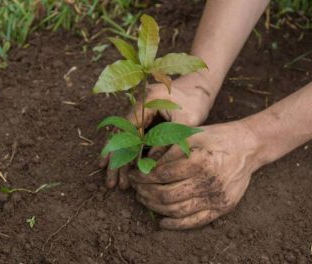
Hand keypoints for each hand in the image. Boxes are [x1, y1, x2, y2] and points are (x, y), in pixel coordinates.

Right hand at [100, 72, 217, 188]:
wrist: (199, 89)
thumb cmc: (194, 104)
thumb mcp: (186, 123)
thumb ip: (169, 141)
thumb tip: (150, 165)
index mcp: (146, 100)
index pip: (128, 130)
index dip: (123, 152)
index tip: (123, 172)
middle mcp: (137, 105)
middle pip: (120, 136)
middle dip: (116, 161)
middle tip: (112, 184)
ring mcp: (137, 113)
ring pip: (123, 140)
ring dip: (120, 161)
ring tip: (116, 184)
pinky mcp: (142, 121)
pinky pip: (131, 140)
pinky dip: (127, 156)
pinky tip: (122, 172)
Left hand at [129, 119, 266, 229]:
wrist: (248, 147)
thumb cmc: (217, 138)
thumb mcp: (192, 134)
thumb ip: (168, 147)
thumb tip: (145, 162)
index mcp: (199, 161)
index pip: (161, 175)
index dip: (142, 177)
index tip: (134, 175)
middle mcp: (208, 181)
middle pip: (166, 195)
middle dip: (145, 192)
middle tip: (136, 188)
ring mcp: (216, 197)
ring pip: (176, 210)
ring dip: (155, 207)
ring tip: (145, 199)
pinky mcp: (222, 207)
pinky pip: (195, 222)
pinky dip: (175, 225)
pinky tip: (162, 222)